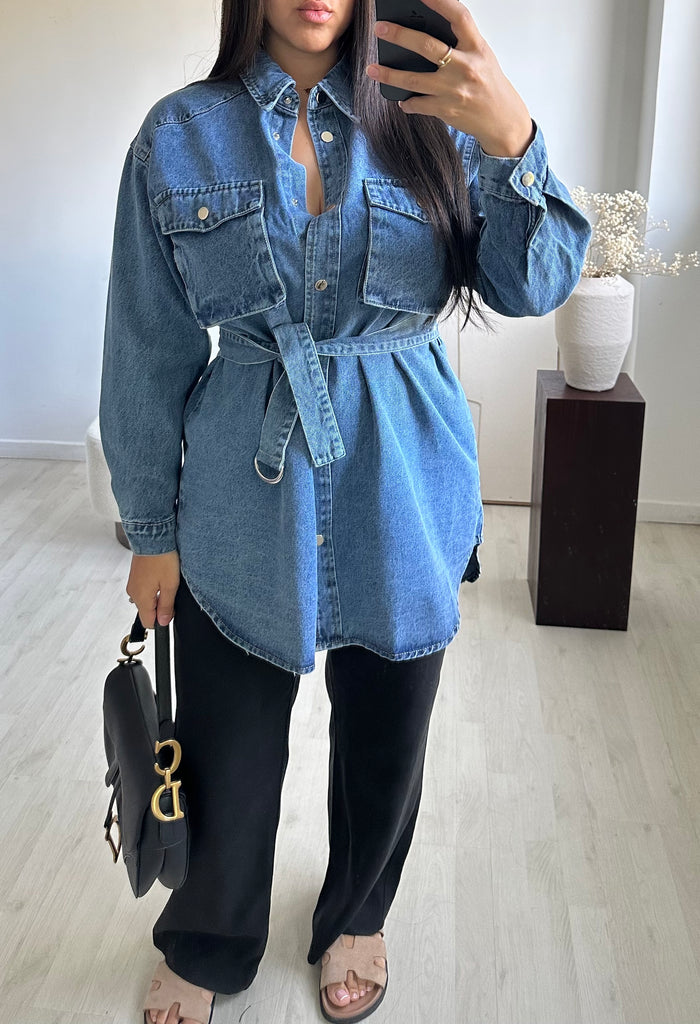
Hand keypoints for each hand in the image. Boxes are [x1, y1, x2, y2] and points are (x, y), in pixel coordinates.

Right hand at [126, 550, 180, 627]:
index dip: (162, 620)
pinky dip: (152, 586)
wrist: (152, 537)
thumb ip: (166, 606)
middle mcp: (133, 593)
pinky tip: (160, 575)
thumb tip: (163, 622)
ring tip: (165, 580)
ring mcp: (132, 584)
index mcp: (141, 598)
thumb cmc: (162, 558)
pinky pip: (143, 589)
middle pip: (147, 611)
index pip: (148, 622)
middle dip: (160, 607)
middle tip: (170, 590)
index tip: (171, 609)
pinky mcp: (135, 576)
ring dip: (156, 596)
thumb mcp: (170, 585)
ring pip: (146, 600)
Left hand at [367, 0, 535, 157]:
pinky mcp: (446, 110)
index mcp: (477, 47)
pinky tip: (402, 100)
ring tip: (372, 69)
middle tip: (380, 29)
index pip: (458, 16)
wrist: (502, 120)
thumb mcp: (482, 57)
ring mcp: (454, 90)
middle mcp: (465, 67)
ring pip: (413, 80)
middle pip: (427, 46)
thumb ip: (460, 43)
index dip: (439, 1)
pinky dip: (407, 102)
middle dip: (400, 36)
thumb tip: (426, 30)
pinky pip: (418, 104)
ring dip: (389, 75)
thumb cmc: (489, 84)